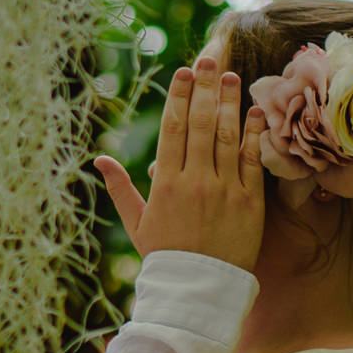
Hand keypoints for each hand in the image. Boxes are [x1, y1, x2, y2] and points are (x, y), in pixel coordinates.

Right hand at [91, 57, 266, 269]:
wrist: (198, 292)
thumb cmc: (165, 257)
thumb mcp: (137, 224)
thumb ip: (120, 189)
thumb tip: (99, 160)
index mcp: (165, 184)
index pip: (172, 128)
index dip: (178, 96)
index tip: (184, 72)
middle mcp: (195, 181)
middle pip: (200, 124)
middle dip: (204, 88)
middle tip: (209, 60)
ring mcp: (224, 190)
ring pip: (227, 136)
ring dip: (229, 103)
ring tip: (231, 77)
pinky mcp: (249, 202)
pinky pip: (252, 161)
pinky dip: (253, 134)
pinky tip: (253, 112)